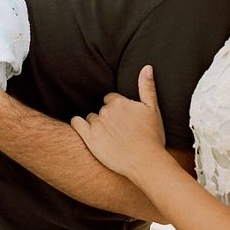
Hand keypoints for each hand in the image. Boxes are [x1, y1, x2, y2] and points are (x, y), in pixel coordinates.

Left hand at [71, 66, 167, 180]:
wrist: (146, 162)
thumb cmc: (152, 137)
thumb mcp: (153, 109)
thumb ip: (147, 86)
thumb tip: (147, 66)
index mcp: (120, 102)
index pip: (111, 99)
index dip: (117, 110)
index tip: (123, 121)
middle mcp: (106, 111)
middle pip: (101, 110)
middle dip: (108, 118)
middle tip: (118, 132)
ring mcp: (97, 124)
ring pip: (91, 118)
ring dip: (97, 125)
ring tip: (108, 138)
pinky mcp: (89, 138)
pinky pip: (76, 124)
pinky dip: (78, 125)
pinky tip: (85, 131)